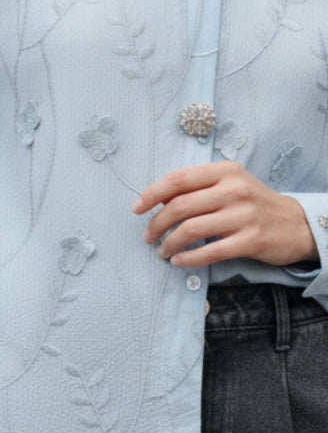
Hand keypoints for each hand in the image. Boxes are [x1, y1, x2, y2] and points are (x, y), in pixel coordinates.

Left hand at [131, 160, 317, 267]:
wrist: (296, 224)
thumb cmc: (253, 204)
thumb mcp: (230, 184)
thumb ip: (198, 187)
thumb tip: (157, 199)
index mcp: (225, 171)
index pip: (178, 179)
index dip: (152, 194)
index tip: (136, 208)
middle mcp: (234, 189)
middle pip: (180, 206)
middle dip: (156, 224)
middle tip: (147, 236)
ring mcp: (244, 215)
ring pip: (192, 230)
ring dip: (169, 243)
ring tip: (162, 251)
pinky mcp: (251, 240)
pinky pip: (210, 252)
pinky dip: (189, 259)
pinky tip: (179, 261)